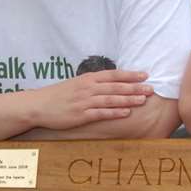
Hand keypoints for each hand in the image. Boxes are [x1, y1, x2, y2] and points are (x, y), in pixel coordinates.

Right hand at [30, 69, 153, 130]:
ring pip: (111, 99)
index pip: (113, 74)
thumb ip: (93, 84)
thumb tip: (110, 84)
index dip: (130, 75)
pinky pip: (101, 113)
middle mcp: (88, 88)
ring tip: (143, 100)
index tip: (145, 75)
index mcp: (88, 79)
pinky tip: (126, 112)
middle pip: (116, 86)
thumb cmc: (58, 95)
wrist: (38, 105)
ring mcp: (84, 101)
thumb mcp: (76, 84)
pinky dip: (114, 112)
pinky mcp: (80, 115)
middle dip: (135, 87)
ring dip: (128, 99)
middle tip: (151, 89)